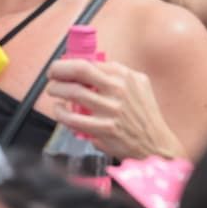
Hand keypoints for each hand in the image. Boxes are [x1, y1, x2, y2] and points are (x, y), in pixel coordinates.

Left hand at [47, 58, 185, 159]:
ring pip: (73, 93)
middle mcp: (118, 90)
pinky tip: (60, 110)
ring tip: (53, 91)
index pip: (89, 63)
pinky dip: (61, 113)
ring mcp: (111, 110)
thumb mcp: (138, 85)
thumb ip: (117, 74)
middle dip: (58, 70)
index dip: (69, 63)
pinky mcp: (104, 130)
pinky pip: (73, 119)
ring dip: (56, 90)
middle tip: (51, 74)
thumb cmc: (144, 114)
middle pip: (79, 71)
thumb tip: (89, 65)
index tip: (61, 67)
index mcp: (125, 76)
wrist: (155, 144)